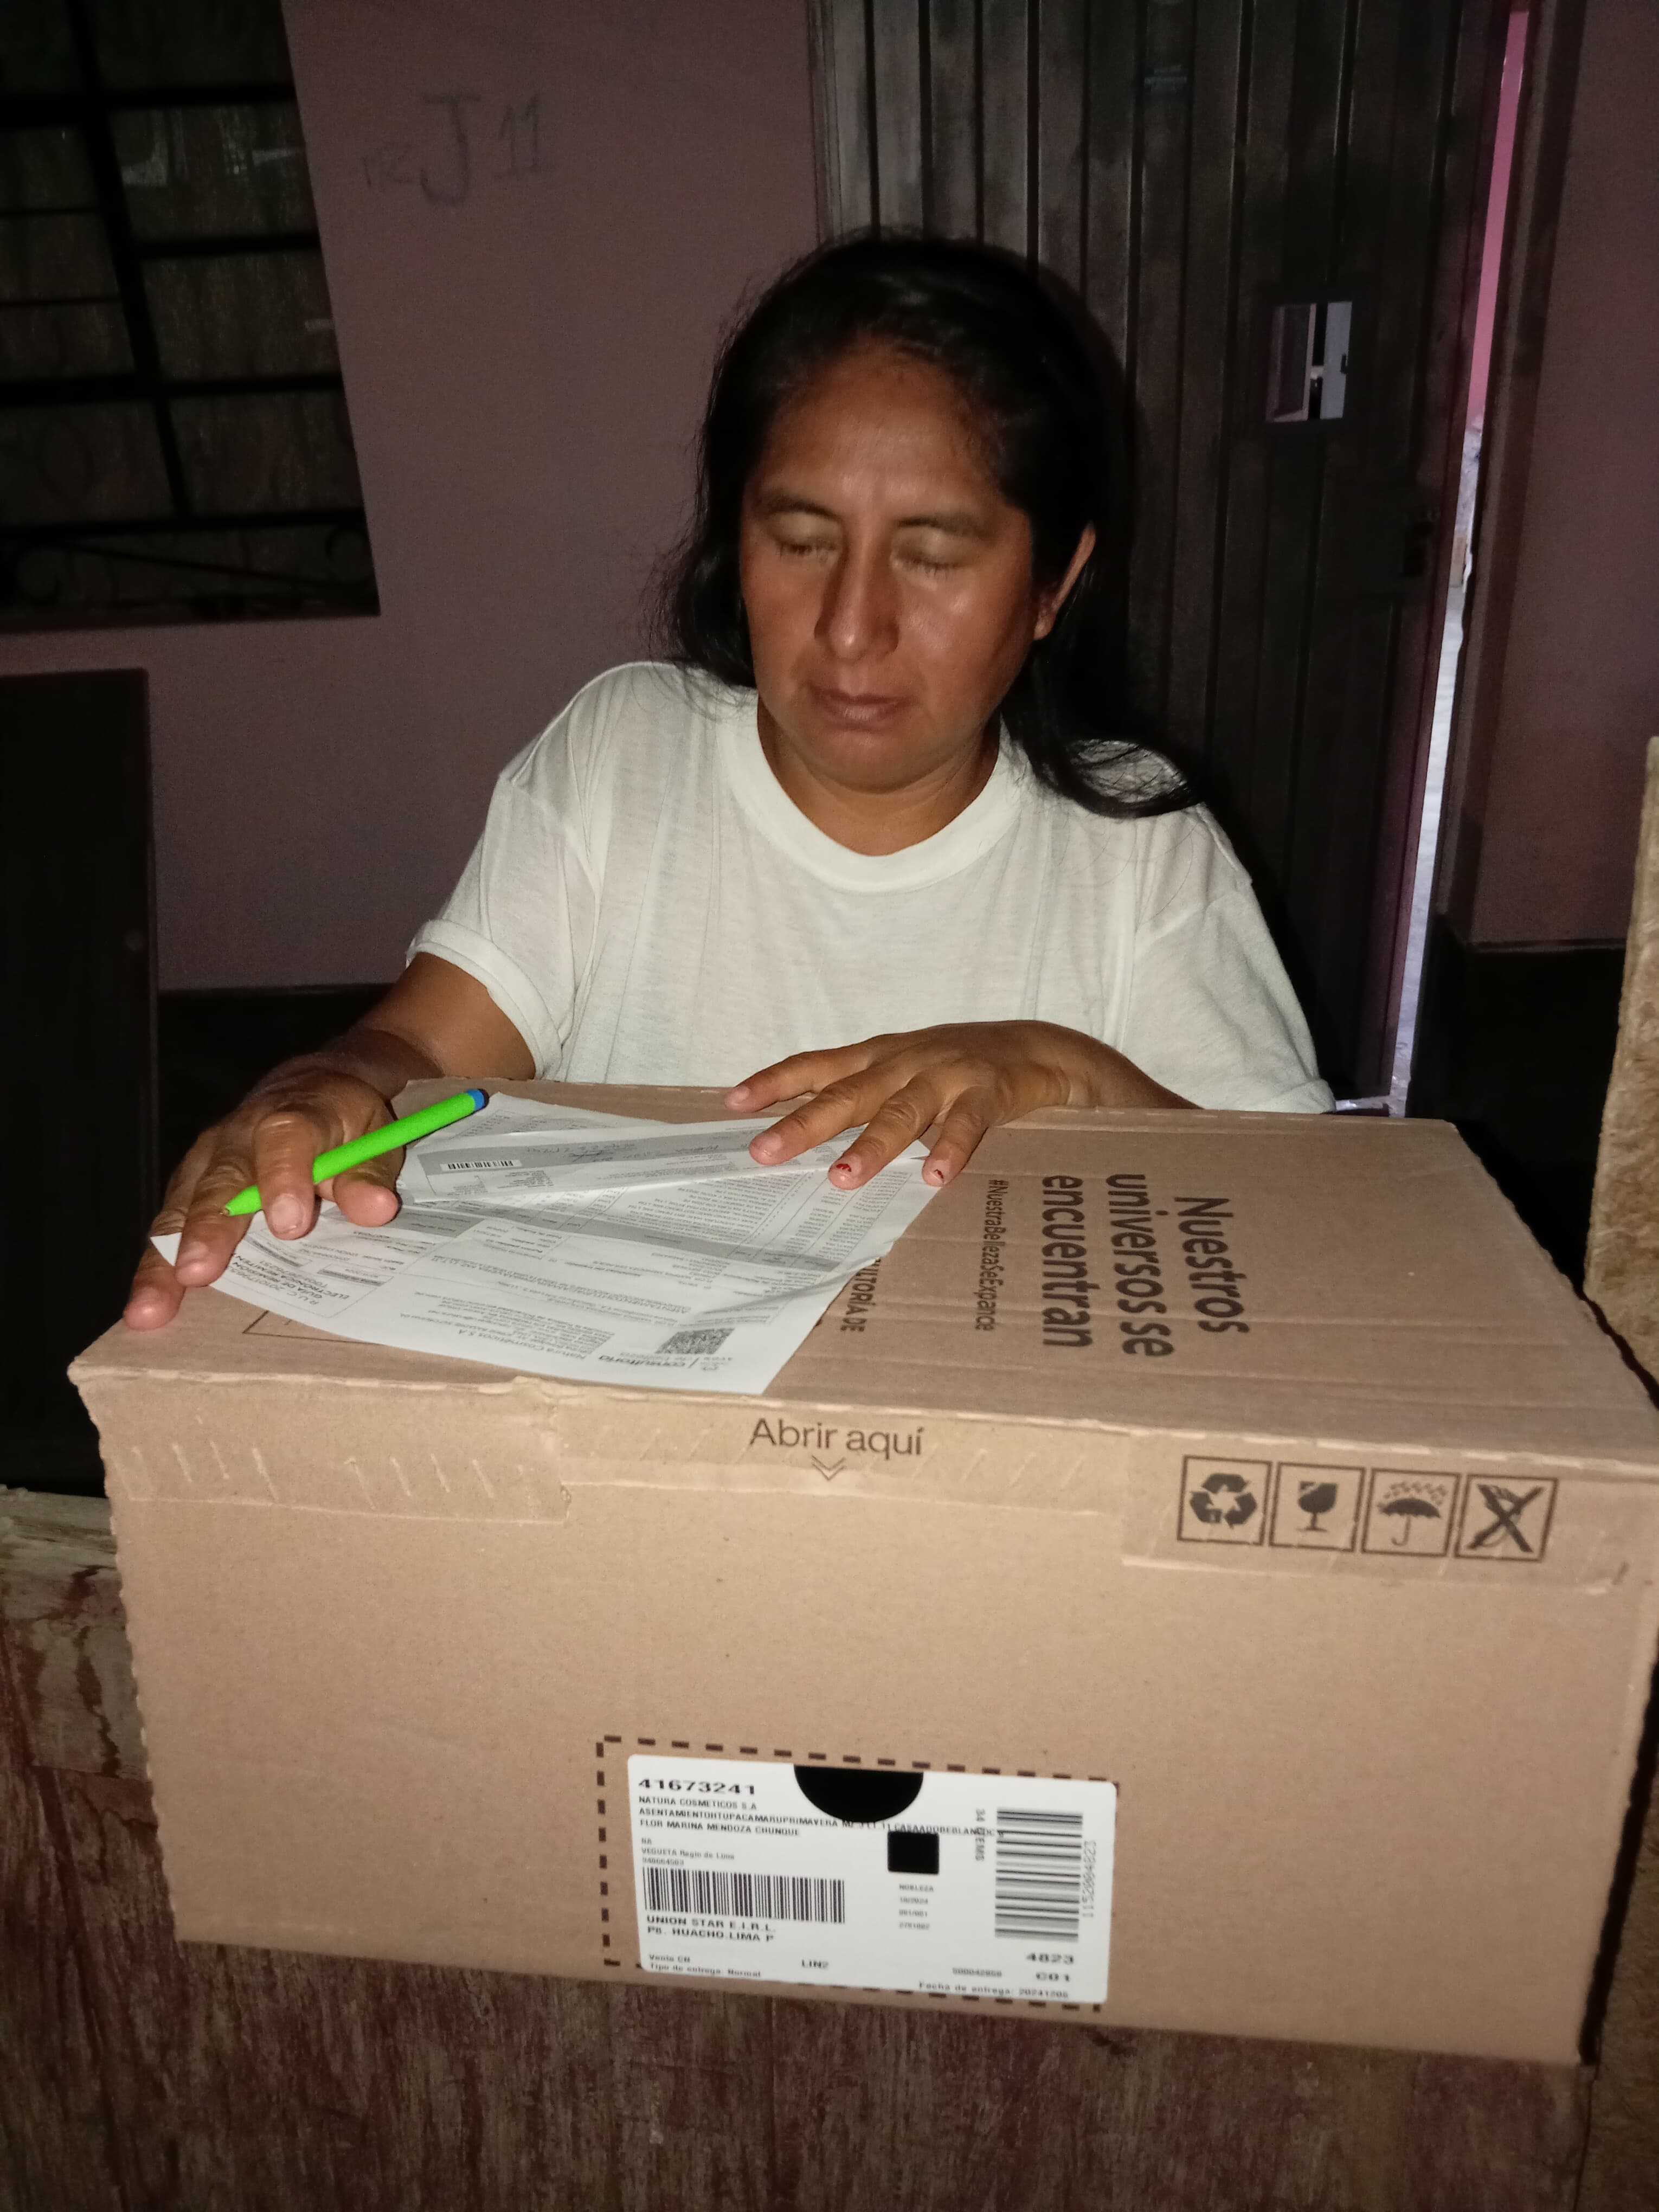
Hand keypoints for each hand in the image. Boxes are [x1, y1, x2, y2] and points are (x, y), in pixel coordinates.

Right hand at [124, 1069, 404, 1330]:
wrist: (309, 1091)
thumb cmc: (344, 1124)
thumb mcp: (373, 1138)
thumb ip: (369, 1175)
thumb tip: (375, 1210)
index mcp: (293, 1118)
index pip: (285, 1142)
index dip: (283, 1180)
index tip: (288, 1226)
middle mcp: (239, 1137)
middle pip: (220, 1181)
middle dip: (209, 1229)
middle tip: (198, 1273)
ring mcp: (208, 1160)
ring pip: (182, 1207)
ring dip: (165, 1258)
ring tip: (151, 1307)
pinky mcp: (190, 1184)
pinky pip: (169, 1225)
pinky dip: (156, 1266)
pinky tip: (146, 1306)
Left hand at [725, 1022, 1188, 1189]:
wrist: (1041, 1051)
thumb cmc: (960, 1071)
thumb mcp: (904, 1075)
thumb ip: (861, 1099)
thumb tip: (801, 1134)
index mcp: (880, 1059)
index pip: (817, 1066)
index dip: (775, 1082)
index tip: (732, 1103)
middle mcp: (906, 1063)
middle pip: (847, 1095)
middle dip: (804, 1124)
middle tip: (766, 1153)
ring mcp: (947, 1076)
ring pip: (902, 1112)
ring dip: (872, 1146)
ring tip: (843, 1178)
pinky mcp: (989, 1092)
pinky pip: (968, 1127)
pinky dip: (951, 1151)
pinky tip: (936, 1178)